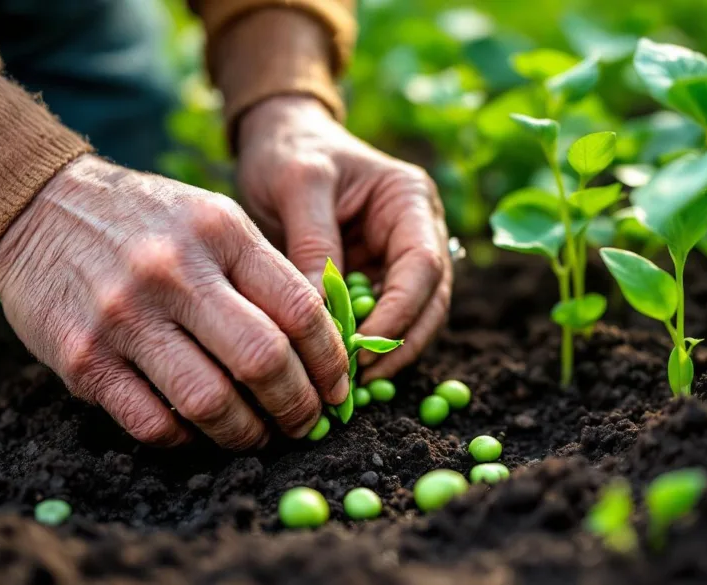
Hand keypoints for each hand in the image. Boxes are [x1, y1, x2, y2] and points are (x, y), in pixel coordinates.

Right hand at [0, 155, 348, 448]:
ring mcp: (124, 316)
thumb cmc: (147, 220)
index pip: (300, 308)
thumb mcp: (213, 218)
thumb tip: (323, 344)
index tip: (338, 386)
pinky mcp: (82, 357)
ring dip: (247, 434)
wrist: (39, 206)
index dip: (330, 359)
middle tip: (307, 422)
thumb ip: (265, 272)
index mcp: (220, 231)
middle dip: (299, 406)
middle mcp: (174, 272)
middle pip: (264, 360)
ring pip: (210, 401)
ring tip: (260, 435)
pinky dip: (186, 440)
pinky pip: (151, 422)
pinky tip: (199, 432)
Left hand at [237, 96, 451, 380]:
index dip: (401, 312)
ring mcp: (397, 260)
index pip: (423, 265)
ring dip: (386, 354)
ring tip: (348, 384)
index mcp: (410, 201)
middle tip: (358, 379)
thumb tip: (322, 314)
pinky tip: (339, 371)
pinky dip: (365, 348)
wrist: (277, 141)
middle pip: (428, 301)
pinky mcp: (374, 281)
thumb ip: (313, 243)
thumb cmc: (290, 151)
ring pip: (412, 320)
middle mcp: (416, 233)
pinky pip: (380, 322)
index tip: (363, 346)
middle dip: (398, 343)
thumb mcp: (298, 184)